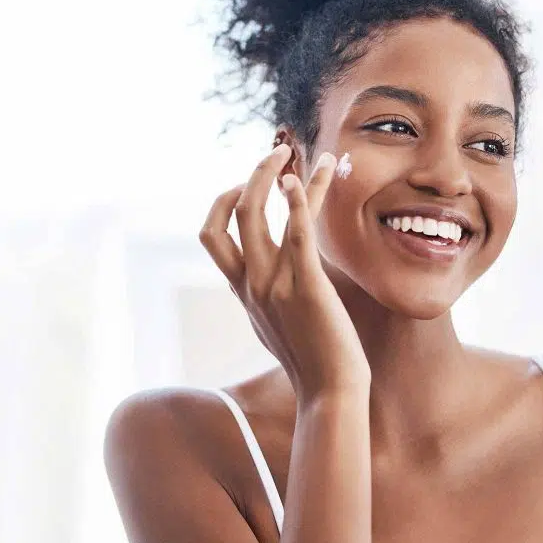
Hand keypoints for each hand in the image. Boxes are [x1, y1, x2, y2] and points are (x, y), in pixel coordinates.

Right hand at [199, 144, 369, 399]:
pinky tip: (307, 177)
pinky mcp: (306, 284)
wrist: (330, 393)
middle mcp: (252, 283)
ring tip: (291, 150)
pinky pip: (297, 232)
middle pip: (232, 216)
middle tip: (276, 153)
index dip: (222, 204)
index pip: (213, 237)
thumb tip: (269, 286)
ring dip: (274, 175)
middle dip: (251, 176)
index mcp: (244, 291)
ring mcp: (275, 283)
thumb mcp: (277, 327)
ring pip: (258, 214)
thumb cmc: (313, 361)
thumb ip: (267, 301)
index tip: (246, 185)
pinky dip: (300, 199)